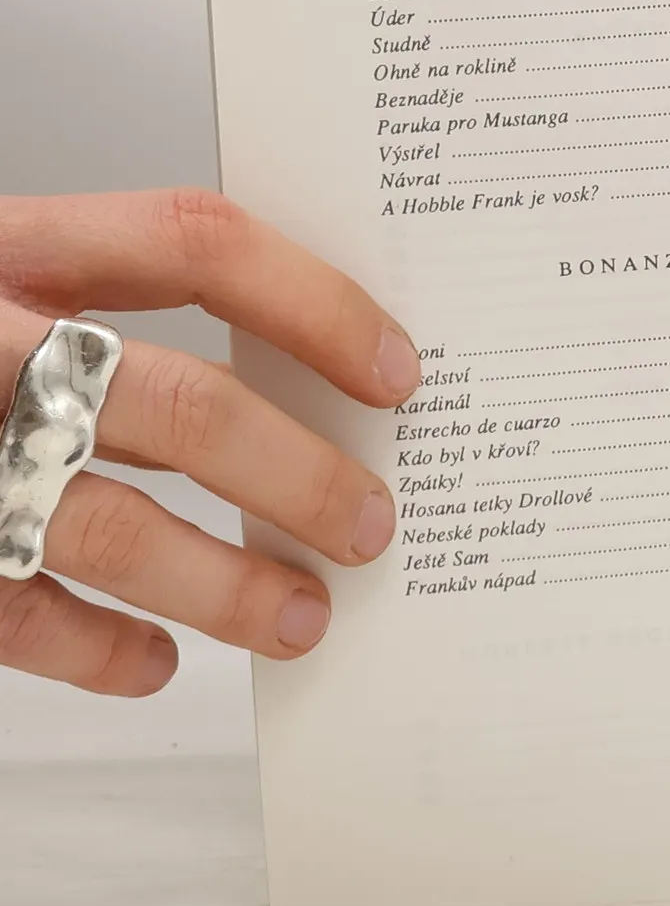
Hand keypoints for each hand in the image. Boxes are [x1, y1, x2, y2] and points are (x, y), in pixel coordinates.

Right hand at [0, 189, 417, 695]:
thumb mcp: (4, 272)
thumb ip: (110, 301)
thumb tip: (291, 374)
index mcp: (7, 246)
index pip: (194, 243)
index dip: (312, 303)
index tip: (395, 371)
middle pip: (176, 404)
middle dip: (295, 475)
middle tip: (369, 522)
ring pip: (104, 526)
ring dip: (225, 582)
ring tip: (302, 617)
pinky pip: (13, 617)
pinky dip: (99, 651)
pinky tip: (157, 662)